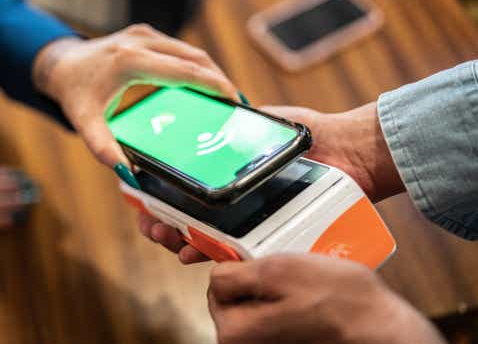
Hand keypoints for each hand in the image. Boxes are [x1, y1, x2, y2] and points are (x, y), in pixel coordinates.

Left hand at [33, 24, 237, 166]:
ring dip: (210, 72)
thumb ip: (103, 147)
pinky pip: (180, 50)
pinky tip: (204, 86)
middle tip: (236, 105)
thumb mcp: (85, 122)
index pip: (184, 71)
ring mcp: (145, 34)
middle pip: (194, 58)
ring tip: (226, 98)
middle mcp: (141, 41)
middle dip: (219, 80)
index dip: (214, 84)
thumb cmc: (74, 93)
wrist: (61, 64)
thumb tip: (126, 172)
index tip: (234, 100)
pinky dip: (196, 67)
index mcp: (130, 61)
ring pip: (190, 51)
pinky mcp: (146, 34)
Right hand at [141, 102, 407, 263]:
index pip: (180, 184)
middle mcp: (231, 196)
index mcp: (224, 170)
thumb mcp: (263, 122)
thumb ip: (231, 124)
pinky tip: (192, 253)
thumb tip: (197, 118)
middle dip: (159, 221)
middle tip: (152, 226)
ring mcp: (247, 217)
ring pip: (201, 234)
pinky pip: (232, 248)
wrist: (351, 152)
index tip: (141, 195)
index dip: (155, 191)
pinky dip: (208, 253)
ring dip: (177, 239)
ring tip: (168, 239)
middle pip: (183, 212)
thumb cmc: (310, 133)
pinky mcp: (266, 233)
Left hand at [207, 254, 443, 343]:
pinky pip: (277, 319)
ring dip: (276, 293)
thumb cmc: (339, 302)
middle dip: (256, 282)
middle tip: (289, 276)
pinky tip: (311, 303)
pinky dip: (289, 307)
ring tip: (304, 289)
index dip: (240, 267)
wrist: (383, 332)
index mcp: (232, 333)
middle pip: (235, 297)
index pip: (216, 284)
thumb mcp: (277, 271)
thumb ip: (233, 275)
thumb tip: (215, 273)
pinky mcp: (286, 343)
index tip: (262, 262)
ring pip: (257, 306)